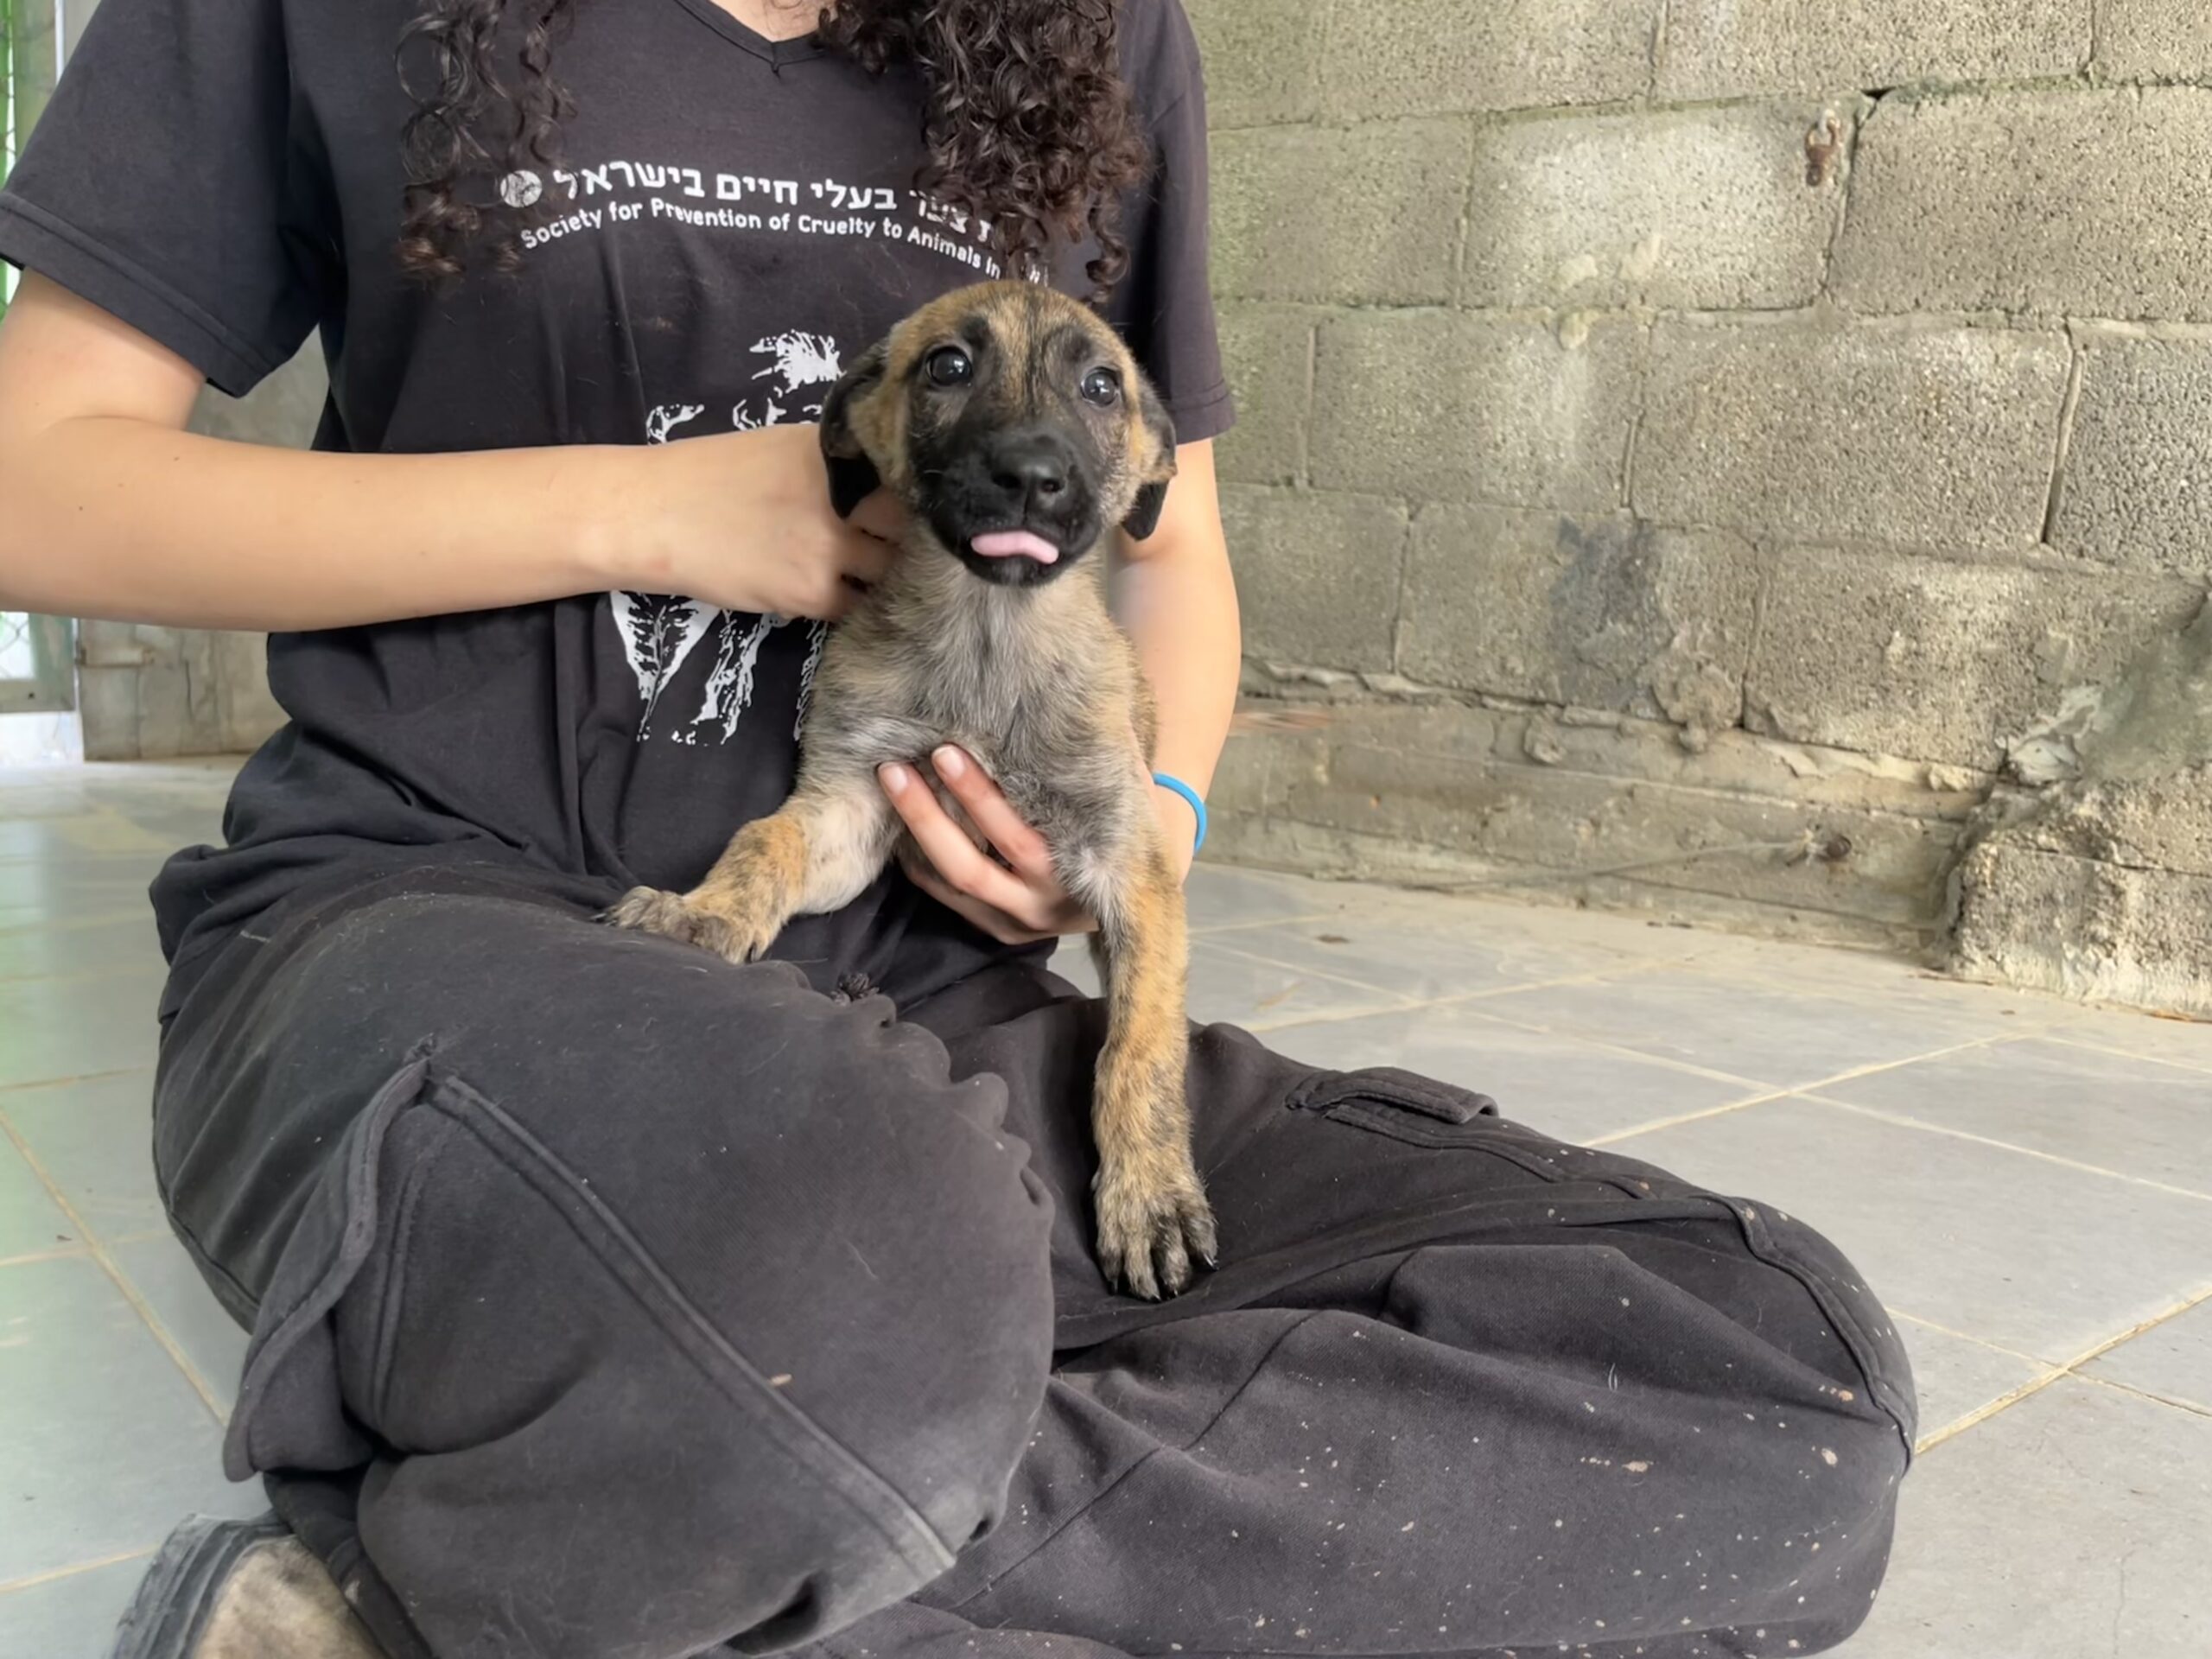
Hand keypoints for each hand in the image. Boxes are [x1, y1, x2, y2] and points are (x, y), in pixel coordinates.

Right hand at [620, 424, 906, 618]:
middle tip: (902, 550)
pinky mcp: (811, 591)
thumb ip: (839, 463)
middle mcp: (842, 498)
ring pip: (888, 572)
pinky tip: (829, 589)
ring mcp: (830, 548)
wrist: (655, 514)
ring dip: (883, 577)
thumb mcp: (785, 448)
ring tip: (864, 572)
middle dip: (912, 542)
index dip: (920, 498)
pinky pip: (853, 603)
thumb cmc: (714, 475)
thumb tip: (888, 484)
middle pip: (910, 528)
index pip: (908, 478)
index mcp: (838, 454)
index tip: (923, 511)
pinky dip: (849, 600)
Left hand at [880, 747, 1203, 943]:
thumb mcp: (1127, 799)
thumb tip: (1083, 700)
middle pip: (971, 866)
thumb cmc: (1124, 825)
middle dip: (930, 817)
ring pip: (954, 883)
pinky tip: (899, 823)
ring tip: (892, 784)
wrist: (1136, 891)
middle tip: (896, 768)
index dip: (977, 797)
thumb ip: (1105, 765)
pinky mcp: (998, 931)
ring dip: (918, 834)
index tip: (945, 752)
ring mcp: (1017, 924)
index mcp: (1077, 875)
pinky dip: (920, 861)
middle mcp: (1043, 907)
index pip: (1015, 839)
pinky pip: (948, 897)